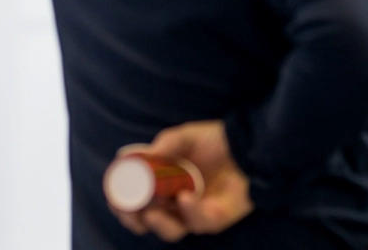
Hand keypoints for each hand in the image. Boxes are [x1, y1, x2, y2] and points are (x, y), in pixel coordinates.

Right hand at [110, 121, 252, 242]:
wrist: (252, 144)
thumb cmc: (218, 140)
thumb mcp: (187, 136)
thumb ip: (164, 144)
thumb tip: (130, 155)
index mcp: (165, 184)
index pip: (138, 202)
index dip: (123, 205)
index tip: (115, 200)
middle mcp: (177, 202)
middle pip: (148, 223)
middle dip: (135, 221)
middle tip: (132, 211)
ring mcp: (196, 212)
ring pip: (171, 231)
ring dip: (158, 224)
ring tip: (153, 211)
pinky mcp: (215, 218)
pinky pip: (198, 223)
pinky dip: (189, 213)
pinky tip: (186, 198)